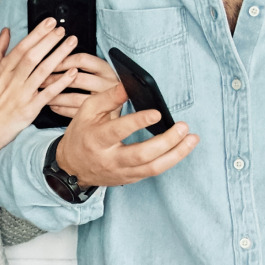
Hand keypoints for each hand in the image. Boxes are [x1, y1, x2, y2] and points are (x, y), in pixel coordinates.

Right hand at [0, 19, 76, 155]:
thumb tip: (5, 31)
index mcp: (2, 70)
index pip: (22, 47)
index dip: (37, 33)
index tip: (50, 22)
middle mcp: (12, 80)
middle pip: (33, 56)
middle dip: (49, 40)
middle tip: (63, 29)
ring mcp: (21, 94)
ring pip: (43, 71)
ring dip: (59, 56)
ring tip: (72, 43)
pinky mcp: (29, 109)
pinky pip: (48, 94)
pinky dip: (61, 83)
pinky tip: (73, 73)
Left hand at [43, 54, 119, 118]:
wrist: (118, 104)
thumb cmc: (101, 83)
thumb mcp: (96, 70)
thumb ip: (80, 64)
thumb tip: (55, 53)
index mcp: (105, 68)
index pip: (82, 59)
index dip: (63, 60)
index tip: (48, 62)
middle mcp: (108, 82)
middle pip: (78, 79)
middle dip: (55, 80)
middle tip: (40, 80)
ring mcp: (105, 100)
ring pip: (76, 98)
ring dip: (56, 97)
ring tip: (43, 94)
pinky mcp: (100, 115)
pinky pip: (76, 112)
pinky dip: (61, 109)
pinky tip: (51, 105)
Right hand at [54, 81, 196, 186]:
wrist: (71, 168)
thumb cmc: (81, 135)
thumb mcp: (87, 111)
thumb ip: (108, 98)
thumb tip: (129, 85)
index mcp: (96, 139)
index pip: (119, 131)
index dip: (139, 122)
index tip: (157, 113)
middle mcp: (109, 158)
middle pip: (142, 155)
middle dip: (167, 141)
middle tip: (184, 127)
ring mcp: (121, 171)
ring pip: (153, 168)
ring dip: (176, 154)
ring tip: (192, 139)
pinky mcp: (129, 178)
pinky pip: (153, 172)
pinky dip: (171, 160)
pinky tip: (182, 148)